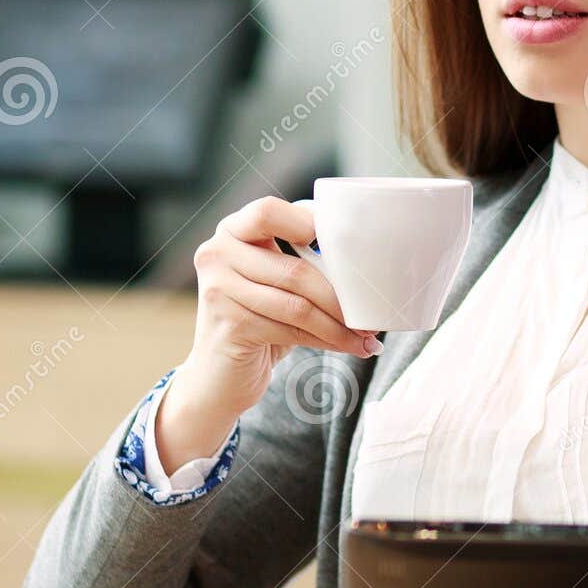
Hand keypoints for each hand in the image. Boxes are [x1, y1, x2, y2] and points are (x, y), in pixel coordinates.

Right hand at [156, 197, 380, 468]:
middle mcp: (216, 254)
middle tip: (371, 312)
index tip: (342, 250)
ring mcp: (218, 290)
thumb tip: (363, 265)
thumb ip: (300, 261)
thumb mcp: (274, 283)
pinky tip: (350, 347)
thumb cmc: (257, 321)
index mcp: (231, 231)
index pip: (268, 211)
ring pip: (298, 304)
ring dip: (340, 324)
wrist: (217, 377)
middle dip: (341, 295)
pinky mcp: (229, 325)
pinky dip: (329, 340)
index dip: (308, 223)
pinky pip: (292, 330)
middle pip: (294, 268)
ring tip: (367, 335)